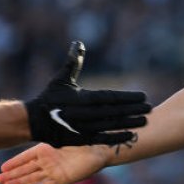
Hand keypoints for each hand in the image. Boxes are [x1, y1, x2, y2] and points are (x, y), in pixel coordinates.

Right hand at [0, 143, 109, 183]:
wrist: (97, 150)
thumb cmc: (81, 140)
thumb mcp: (63, 135)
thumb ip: (50, 135)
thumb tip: (38, 122)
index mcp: (45, 149)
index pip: (25, 157)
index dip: (14, 163)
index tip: (2, 168)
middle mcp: (47, 161)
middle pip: (26, 169)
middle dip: (12, 175)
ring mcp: (53, 171)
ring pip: (33, 178)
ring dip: (20, 182)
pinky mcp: (62, 179)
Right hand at [24, 41, 150, 146]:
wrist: (33, 121)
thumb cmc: (49, 98)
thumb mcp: (61, 79)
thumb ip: (72, 62)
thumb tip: (78, 43)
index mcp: (81, 98)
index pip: (110, 97)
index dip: (127, 97)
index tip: (143, 95)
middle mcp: (84, 114)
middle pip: (114, 112)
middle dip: (133, 109)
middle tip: (150, 107)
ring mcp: (83, 128)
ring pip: (110, 126)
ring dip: (129, 123)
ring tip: (145, 120)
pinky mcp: (80, 140)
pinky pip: (102, 139)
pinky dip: (116, 137)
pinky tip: (130, 135)